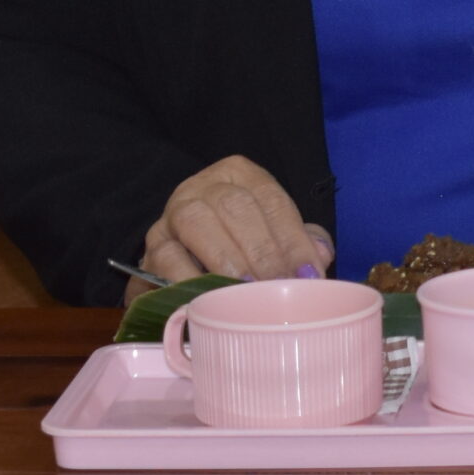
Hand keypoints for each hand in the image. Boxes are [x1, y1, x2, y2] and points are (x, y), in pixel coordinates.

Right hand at [139, 156, 333, 287]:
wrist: (184, 265)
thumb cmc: (240, 247)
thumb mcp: (274, 236)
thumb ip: (300, 241)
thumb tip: (321, 255)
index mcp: (238, 174)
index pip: (271, 198)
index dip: (293, 238)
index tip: (309, 274)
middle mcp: (202, 187)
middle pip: (235, 206)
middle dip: (264, 251)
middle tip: (281, 287)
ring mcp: (171, 215)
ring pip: (197, 223)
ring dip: (227, 260)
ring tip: (249, 292)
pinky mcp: (151, 248)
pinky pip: (168, 258)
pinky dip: (191, 279)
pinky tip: (212, 300)